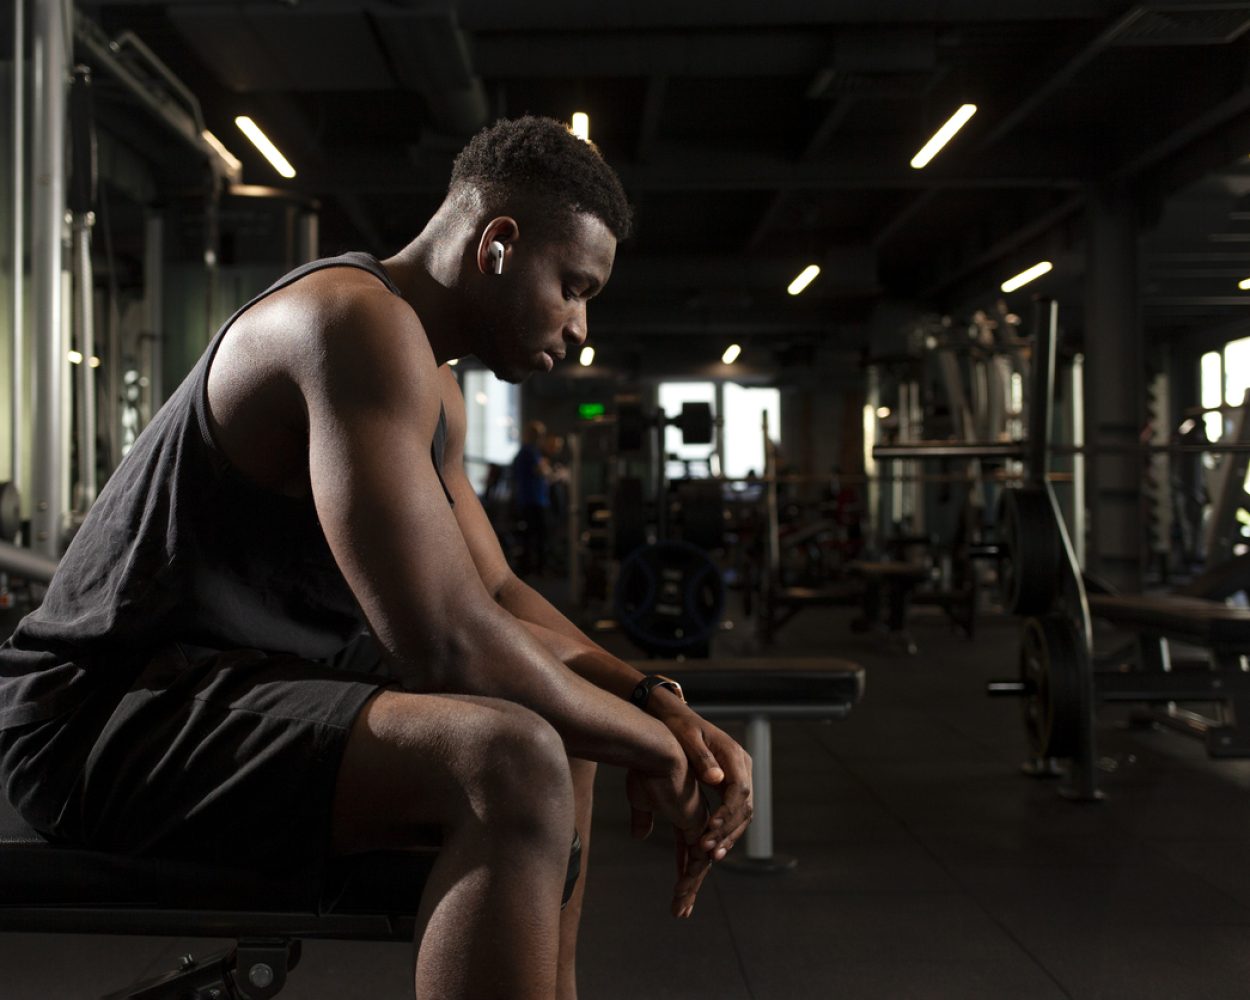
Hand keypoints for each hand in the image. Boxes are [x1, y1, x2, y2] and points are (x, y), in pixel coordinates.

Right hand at [625, 761, 713, 917]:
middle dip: (690, 886)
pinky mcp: (697, 824)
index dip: (684, 870)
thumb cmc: (645, 769)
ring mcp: (699, 822)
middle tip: (682, 909)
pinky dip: (690, 878)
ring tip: (680, 910)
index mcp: (685, 813)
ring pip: (700, 864)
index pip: (688, 849)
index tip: (679, 890)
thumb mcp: (640, 799)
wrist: (654, 752)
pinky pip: (698, 858)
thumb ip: (643, 818)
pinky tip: (681, 892)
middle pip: (697, 860)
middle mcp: (696, 820)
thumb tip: (639, 837)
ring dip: (689, 888)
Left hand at [651, 703, 752, 861]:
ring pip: (742, 813)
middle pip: (744, 806)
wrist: (676, 717)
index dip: (728, 812)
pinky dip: (725, 830)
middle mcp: (741, 766)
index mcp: (733, 755)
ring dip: (728, 835)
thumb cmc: (678, 725)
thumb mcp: (687, 737)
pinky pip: (733, 811)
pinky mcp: (730, 784)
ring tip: (711, 856)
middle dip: (728, 831)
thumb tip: (717, 779)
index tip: (711, 829)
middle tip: (709, 852)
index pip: (740, 790)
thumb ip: (701, 757)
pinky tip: (712, 847)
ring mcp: (738, 776)